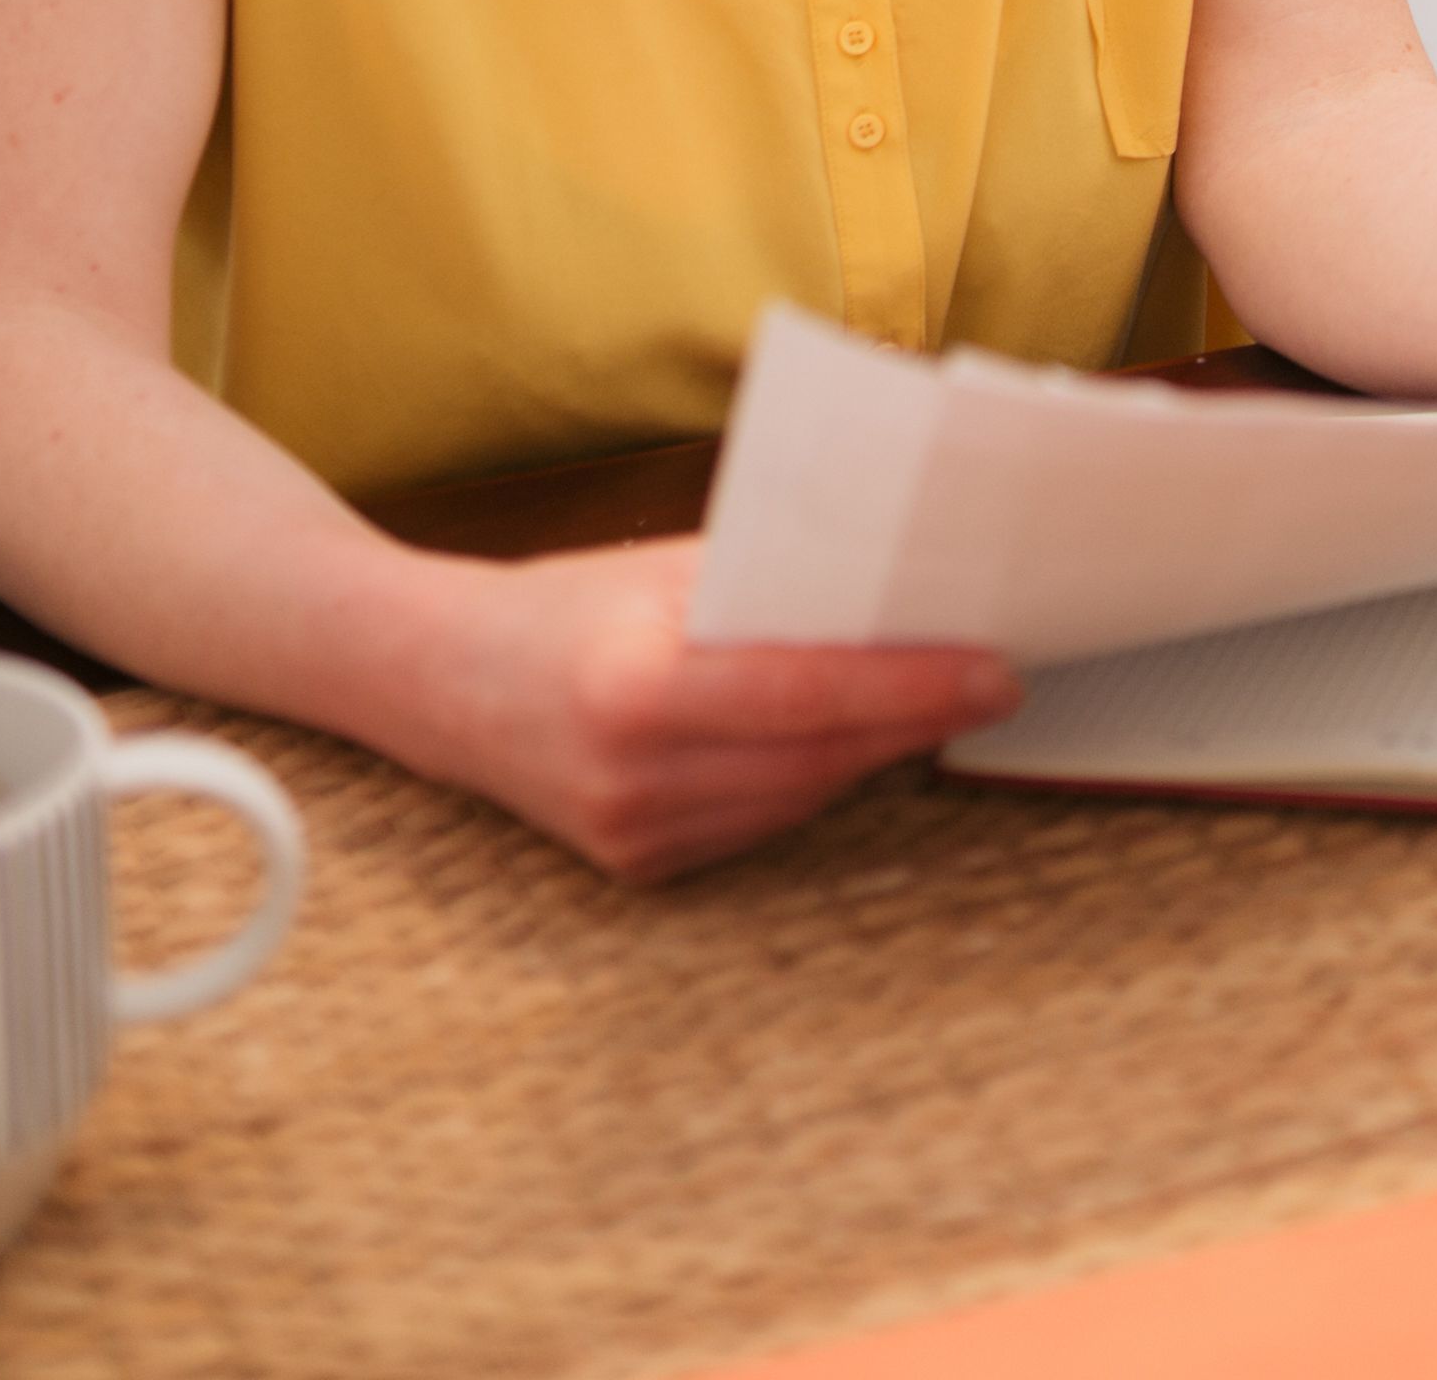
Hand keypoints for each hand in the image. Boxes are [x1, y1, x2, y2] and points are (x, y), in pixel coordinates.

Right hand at [416, 536, 1016, 882]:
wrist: (440, 682)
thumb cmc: (568, 604)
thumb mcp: (665, 569)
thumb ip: (774, 582)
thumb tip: (901, 585)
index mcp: (634, 688)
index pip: (808, 693)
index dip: (912, 685)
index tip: (996, 670)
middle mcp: (631, 778)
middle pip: (818, 754)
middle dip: (916, 718)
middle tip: (996, 679)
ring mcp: (632, 836)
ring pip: (801, 797)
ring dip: (875, 750)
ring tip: (940, 700)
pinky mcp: (639, 868)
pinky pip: (762, 823)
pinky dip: (812, 779)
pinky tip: (849, 738)